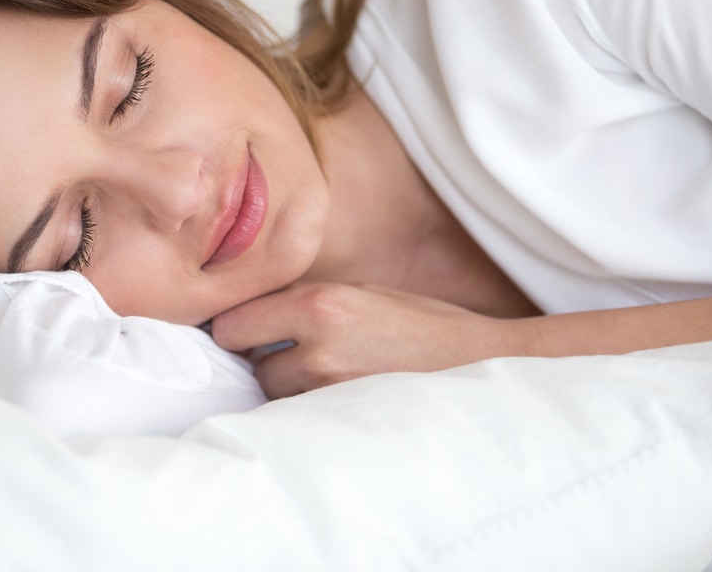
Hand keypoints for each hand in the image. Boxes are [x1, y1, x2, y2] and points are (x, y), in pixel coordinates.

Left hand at [211, 282, 520, 398]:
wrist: (479, 363)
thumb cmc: (421, 324)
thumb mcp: (362, 292)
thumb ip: (306, 303)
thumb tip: (253, 316)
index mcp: (319, 304)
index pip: (232, 326)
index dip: (237, 331)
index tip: (249, 333)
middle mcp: (319, 347)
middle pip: (249, 366)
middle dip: (263, 361)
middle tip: (293, 356)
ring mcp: (332, 390)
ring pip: (275, 396)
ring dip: (287, 389)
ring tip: (328, 376)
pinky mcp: (346, 421)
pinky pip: (304, 417)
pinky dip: (310, 411)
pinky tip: (340, 398)